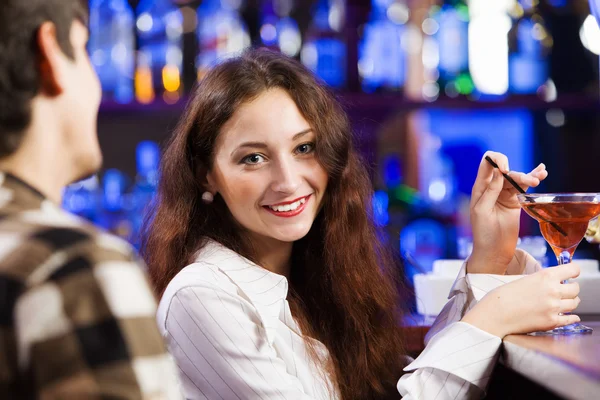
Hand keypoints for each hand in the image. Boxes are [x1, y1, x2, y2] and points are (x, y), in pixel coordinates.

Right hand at [462, 263, 580, 337]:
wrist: (495, 314)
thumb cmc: (502, 295)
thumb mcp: (523, 279)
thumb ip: (540, 280)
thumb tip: (552, 282)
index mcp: (545, 276)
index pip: (573, 270)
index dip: (573, 271)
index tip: (572, 274)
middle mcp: (553, 291)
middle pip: (576, 288)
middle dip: (571, 288)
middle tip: (566, 290)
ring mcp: (554, 307)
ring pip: (575, 303)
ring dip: (570, 302)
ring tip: (563, 302)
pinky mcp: (552, 322)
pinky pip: (570, 319)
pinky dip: (571, 317)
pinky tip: (569, 316)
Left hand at [468, 151, 547, 273]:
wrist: (494, 251)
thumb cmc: (483, 232)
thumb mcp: (482, 211)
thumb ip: (490, 191)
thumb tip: (498, 172)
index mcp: (480, 187)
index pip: (486, 164)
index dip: (496, 161)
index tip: (505, 170)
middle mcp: (492, 187)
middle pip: (506, 171)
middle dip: (518, 174)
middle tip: (531, 182)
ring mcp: (504, 194)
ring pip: (516, 178)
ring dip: (528, 176)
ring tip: (538, 180)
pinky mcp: (515, 201)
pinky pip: (523, 187)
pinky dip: (532, 178)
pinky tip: (541, 172)